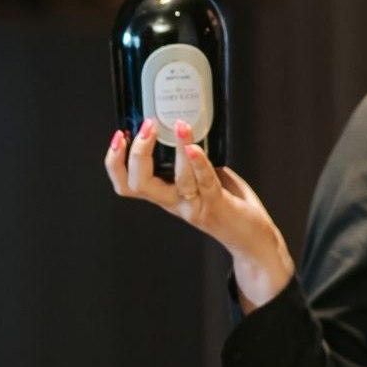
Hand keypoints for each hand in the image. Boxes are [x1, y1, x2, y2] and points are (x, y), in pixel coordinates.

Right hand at [104, 117, 296, 310]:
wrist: (251, 240)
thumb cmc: (227, 207)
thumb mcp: (198, 182)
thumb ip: (189, 161)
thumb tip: (184, 128)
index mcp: (164, 196)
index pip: (126, 184)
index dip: (115, 162)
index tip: (120, 136)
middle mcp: (173, 203)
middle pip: (138, 185)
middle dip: (136, 154)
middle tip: (146, 128)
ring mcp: (193, 205)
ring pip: (175, 180)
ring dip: (177, 148)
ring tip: (179, 126)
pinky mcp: (215, 204)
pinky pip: (204, 181)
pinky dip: (197, 162)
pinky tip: (194, 147)